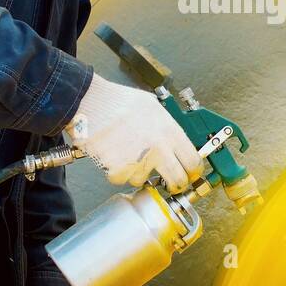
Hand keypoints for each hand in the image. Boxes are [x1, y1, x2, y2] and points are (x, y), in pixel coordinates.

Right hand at [66, 74, 202, 191]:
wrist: (92, 103)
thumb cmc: (119, 101)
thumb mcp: (153, 107)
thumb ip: (167, 126)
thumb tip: (177, 142)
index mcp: (170, 132)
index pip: (193, 162)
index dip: (193, 172)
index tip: (190, 175)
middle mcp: (158, 149)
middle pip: (177, 180)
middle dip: (175, 184)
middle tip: (170, 182)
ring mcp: (139, 161)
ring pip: (144, 180)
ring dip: (138, 173)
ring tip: (129, 154)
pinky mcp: (119, 169)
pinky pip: (122, 179)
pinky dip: (118, 171)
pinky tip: (115, 155)